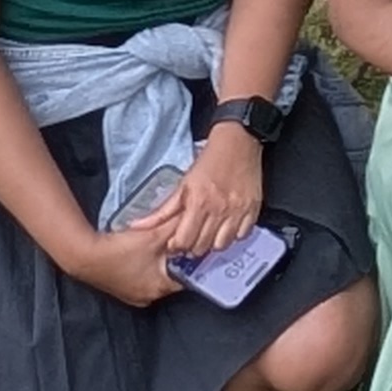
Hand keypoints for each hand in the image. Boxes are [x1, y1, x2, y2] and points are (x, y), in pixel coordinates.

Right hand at [57, 220, 183, 308]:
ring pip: (156, 276)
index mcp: (161, 288)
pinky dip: (145, 266)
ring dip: (159, 262)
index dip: (192, 259)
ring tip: (159, 245)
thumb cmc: (120, 250)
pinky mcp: (122, 290)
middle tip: (177, 243)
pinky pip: (142, 277)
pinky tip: (142, 252)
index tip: (195, 246)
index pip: (188, 276)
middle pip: (172, 276)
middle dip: (175, 259)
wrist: (84, 255)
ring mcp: (133, 295)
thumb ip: (175, 226)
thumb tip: (191, 216)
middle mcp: (149, 297)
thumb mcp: (154, 235)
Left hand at [155, 125, 265, 260]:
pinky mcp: (253, 208)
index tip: (176, 242)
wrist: (238, 142)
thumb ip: (163, 210)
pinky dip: (233, 235)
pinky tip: (226, 228)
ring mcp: (237, 210)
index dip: (177, 246)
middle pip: (202, 246)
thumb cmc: (210, 161)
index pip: (183, 241)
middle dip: (193, 247)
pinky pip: (243, 234)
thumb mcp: (183, 184)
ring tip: (208, 235)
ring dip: (213, 244)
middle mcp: (218, 209)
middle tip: (191, 239)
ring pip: (223, 245)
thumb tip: (138, 226)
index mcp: (197, 203)